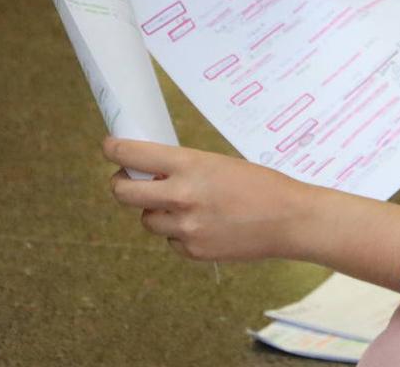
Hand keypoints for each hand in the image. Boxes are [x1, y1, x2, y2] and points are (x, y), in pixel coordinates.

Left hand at [104, 137, 310, 261]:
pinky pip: (170, 240)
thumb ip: (185, 168)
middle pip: (124, 192)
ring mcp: (185, 227)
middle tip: (127, 180)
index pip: (134, 154)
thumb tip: (151, 171)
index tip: (110, 147)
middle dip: (121, 184)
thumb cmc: (262, 186)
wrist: (290, 220)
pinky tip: (206, 224)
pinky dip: (179, 232)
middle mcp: (182, 196)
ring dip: (156, 211)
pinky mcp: (192, 251)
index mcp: (191, 166)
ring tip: (185, 205)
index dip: (115, 149)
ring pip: (147, 218)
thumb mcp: (220, 164)